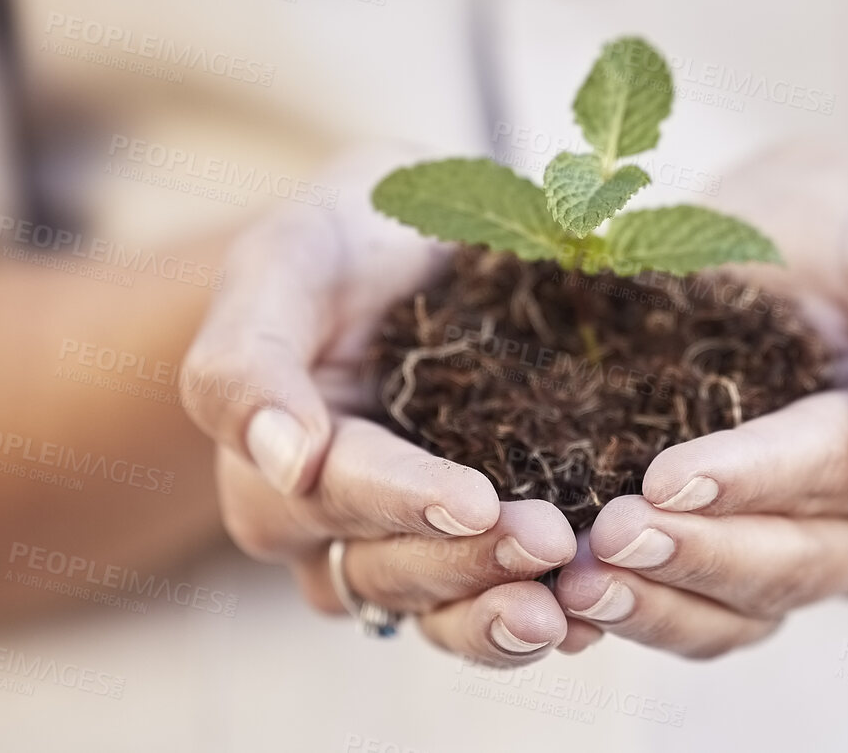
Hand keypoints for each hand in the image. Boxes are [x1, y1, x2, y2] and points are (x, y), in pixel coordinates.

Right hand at [180, 145, 593, 663]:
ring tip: (571, 606)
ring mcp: (399, 544)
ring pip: (437, 607)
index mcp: (271, 461)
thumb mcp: (284, 262)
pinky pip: (491, 603)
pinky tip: (595, 616)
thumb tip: (282, 461)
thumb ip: (252, 357)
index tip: (476, 500)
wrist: (425, 230)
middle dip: (468, 560)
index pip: (336, 490)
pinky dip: (539, 617)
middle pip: (388, 566)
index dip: (405, 499)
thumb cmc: (345, 236)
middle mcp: (328, 523)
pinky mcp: (470, 549)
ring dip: (500, 610)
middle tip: (550, 541)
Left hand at [552, 140, 847, 656]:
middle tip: (608, 536)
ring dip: (660, 602)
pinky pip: (701, 618)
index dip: (750, 479)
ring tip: (580, 584)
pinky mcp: (745, 575)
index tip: (666, 478)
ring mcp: (812, 559)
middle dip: (696, 552)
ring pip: (743, 609)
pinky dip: (642, 615)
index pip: (832, 467)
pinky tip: (572, 600)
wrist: (804, 246)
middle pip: (790, 561)